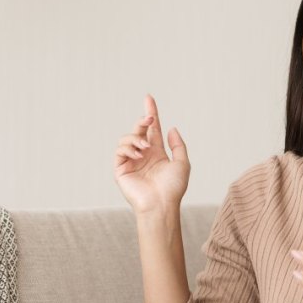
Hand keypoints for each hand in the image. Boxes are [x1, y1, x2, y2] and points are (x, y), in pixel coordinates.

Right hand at [113, 94, 190, 214]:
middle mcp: (143, 155)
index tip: (148, 97)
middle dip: (143, 121)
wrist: (161, 204)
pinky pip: (120, 150)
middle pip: (139, 129)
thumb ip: (178, 145)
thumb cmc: (173, 188)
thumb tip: (170, 128)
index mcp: (157, 153)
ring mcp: (131, 161)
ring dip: (137, 138)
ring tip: (146, 148)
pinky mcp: (120, 169)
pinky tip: (139, 154)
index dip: (150, 113)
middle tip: (150, 118)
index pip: (152, 129)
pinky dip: (129, 148)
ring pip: (127, 138)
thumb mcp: (182, 163)